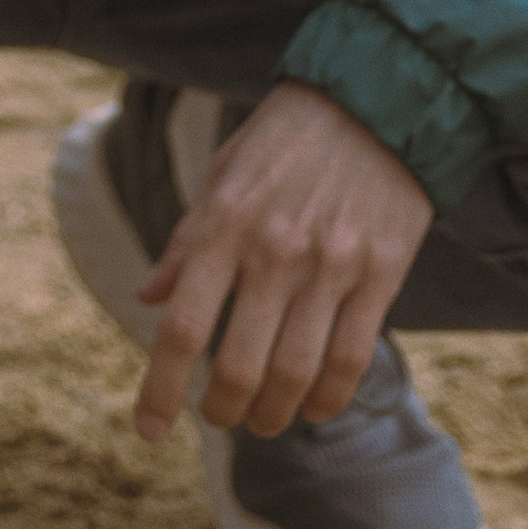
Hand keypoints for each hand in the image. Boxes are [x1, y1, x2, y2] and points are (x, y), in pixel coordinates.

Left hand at [135, 81, 432, 441]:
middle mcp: (275, 248)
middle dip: (223, 412)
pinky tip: (313, 406)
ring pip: (295, 375)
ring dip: (272, 415)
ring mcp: (331, 264)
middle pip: (240, 366)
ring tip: (263, 420)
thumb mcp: (224, 172)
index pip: (183, 326)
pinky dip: (327, 399)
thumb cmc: (287, 136)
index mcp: (226, 221)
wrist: (375, 96)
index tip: (149, 432)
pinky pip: (351, 360)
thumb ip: (187, 239)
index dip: (161, 389)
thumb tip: (147, 298)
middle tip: (218, 419)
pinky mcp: (381, 273)